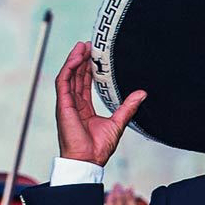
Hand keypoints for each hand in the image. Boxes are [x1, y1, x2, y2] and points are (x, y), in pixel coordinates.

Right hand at [54, 40, 145, 165]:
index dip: (88, 68)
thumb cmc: (99, 147)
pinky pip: (63, 82)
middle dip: (81, 59)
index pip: (84, 83)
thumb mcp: (118, 122)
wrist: (89, 160)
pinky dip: (69, 68)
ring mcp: (66, 104)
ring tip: (82, 46)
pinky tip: (77, 58)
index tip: (94, 55)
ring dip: (74, 59)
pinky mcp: (63, 105)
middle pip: (75, 76)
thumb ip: (128, 107)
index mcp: (84, 109)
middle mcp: (73, 105)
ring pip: (68, 75)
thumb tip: (142, 93)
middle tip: (89, 44)